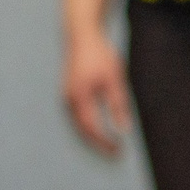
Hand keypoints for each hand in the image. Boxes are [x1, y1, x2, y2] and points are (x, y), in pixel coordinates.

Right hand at [62, 29, 131, 155]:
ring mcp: (66, 98)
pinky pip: (75, 117)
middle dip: (99, 144)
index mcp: (80, 98)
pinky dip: (87, 126)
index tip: (119, 150)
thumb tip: (124, 129)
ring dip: (92, 137)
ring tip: (108, 144)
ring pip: (77, 125)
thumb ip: (118, 104)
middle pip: (82, 131)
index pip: (92, 128)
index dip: (105, 142)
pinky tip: (98, 128)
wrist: (81, 36)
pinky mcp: (67, 94)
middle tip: (115, 153)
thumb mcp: (114, 78)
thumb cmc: (99, 55)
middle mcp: (69, 101)